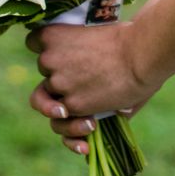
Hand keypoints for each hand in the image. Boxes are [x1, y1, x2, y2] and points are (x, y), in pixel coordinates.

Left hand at [25, 19, 156, 154]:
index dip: (45, 48)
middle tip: (88, 81)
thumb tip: (79, 74)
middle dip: (62, 78)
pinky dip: (73, 135)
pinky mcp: (71, 105)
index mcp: (53, 35)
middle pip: (45, 73)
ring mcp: (58, 84)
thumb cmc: (127, 39)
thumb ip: (81, 55)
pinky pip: (62, 125)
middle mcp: (48, 59)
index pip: (33, 42)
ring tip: (86, 121)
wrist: (141, 54)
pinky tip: (86, 140)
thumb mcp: (96, 36)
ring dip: (64, 113)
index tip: (58, 53)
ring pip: (49, 105)